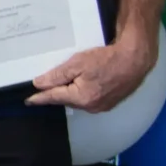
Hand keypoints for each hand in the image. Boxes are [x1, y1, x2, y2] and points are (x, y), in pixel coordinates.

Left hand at [28, 29, 155, 115]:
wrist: (136, 59)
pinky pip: (90, 99)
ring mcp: (102, 106)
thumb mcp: (78, 63)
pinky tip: (85, 82)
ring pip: (79, 100)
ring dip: (72, 92)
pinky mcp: (110, 102)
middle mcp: (90, 107)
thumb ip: (57, 75)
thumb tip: (39, 84)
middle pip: (67, 99)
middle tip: (47, 84)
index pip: (54, 98)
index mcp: (81, 98)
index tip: (28, 101)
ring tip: (68, 81)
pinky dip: (84, 92)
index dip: (40, 98)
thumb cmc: (107, 58)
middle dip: (57, 92)